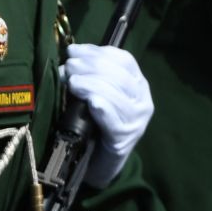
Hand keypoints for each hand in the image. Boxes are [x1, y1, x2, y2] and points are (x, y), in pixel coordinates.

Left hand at [60, 42, 152, 186]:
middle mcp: (143, 100)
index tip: (73, 50)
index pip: (124, 60)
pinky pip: (113, 120)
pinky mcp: (124, 139)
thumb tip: (69, 57)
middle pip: (118, 75)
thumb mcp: (97, 92)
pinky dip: (102, 108)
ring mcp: (136, 121)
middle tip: (68, 66)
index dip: (97, 52)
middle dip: (90, 66)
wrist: (100, 160)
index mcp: (138, 84)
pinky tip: (91, 102)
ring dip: (90, 84)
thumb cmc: (96, 121)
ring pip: (115, 94)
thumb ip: (90, 74)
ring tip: (72, 82)